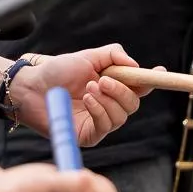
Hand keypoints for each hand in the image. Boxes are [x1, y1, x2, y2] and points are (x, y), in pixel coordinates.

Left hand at [5, 45, 142, 147]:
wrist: (32, 87)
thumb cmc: (56, 71)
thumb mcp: (87, 57)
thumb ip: (113, 55)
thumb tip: (136, 66)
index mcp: (112, 86)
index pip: (139, 87)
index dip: (152, 80)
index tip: (160, 72)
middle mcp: (110, 105)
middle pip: (134, 104)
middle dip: (122, 91)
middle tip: (103, 80)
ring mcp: (101, 122)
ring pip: (122, 115)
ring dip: (107, 100)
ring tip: (88, 88)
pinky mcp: (91, 136)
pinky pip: (106, 126)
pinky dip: (100, 110)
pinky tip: (87, 100)